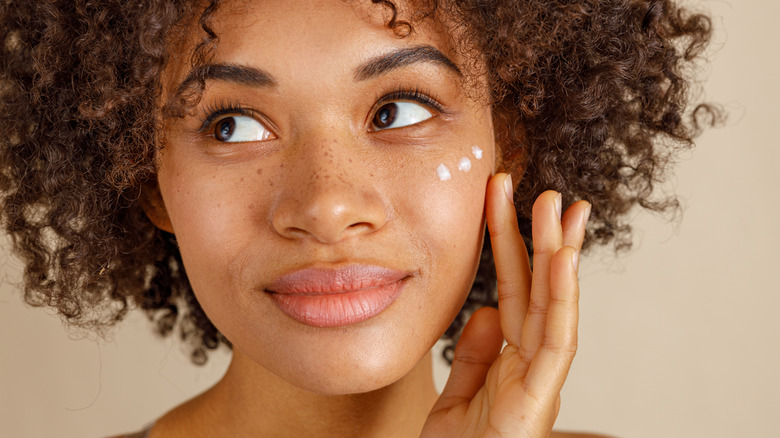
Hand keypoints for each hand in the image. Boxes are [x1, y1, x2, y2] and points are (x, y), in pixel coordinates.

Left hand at [421, 173, 590, 437]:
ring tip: (560, 209)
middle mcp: (531, 364)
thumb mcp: (456, 395)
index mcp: (511, 359)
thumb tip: (486, 310)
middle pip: (537, 290)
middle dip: (541, 239)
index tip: (506, 200)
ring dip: (559, 256)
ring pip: (554, 307)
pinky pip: (554, 343)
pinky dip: (561, 300)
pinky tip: (562, 262)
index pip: (514, 291)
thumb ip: (473, 354)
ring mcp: (539, 381)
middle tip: (545, 191)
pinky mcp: (538, 401)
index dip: (513, 245)